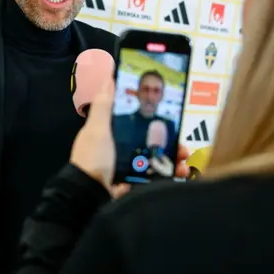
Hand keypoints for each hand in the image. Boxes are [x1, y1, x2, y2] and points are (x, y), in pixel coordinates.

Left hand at [69, 78, 191, 196]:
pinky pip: (155, 179)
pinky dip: (168, 177)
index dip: (152, 118)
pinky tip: (179, 173)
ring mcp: (126, 169)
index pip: (134, 121)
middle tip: (183, 143)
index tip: (170, 115)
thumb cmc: (93, 158)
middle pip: (150, 142)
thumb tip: (108, 78)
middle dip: (169, 142)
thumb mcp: (97, 129)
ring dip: (173, 159)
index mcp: (109, 133)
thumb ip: (104, 106)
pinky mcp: (132, 186)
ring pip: (156, 160)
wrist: (89, 196)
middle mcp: (119, 150)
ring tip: (184, 161)